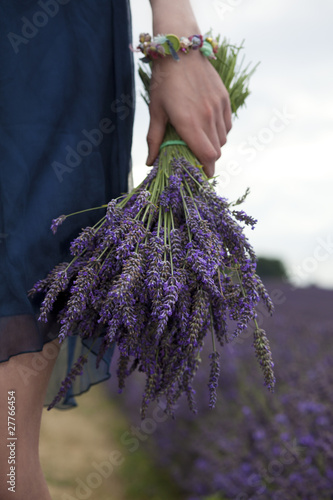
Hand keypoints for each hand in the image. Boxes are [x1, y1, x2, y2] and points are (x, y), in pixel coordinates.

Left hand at [146, 51, 231, 176]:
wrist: (180, 50)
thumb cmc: (163, 82)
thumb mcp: (156, 111)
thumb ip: (155, 139)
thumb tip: (150, 162)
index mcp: (189, 123)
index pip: (207, 156)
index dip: (206, 169)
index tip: (201, 175)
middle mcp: (207, 117)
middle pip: (216, 151)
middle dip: (208, 159)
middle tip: (197, 159)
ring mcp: (218, 108)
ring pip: (223, 139)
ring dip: (214, 145)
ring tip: (201, 141)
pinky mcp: (224, 99)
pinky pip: (227, 125)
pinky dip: (220, 131)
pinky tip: (209, 127)